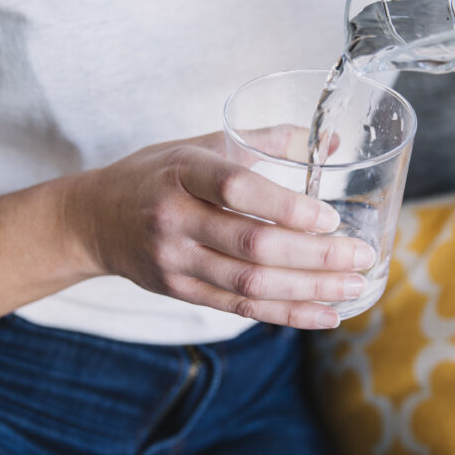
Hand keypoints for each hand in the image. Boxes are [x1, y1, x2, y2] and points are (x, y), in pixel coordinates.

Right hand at [67, 131, 373, 329]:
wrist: (93, 219)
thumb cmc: (157, 174)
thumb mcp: (201, 144)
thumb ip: (265, 140)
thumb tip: (331, 143)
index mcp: (183, 171)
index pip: (237, 189)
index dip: (287, 207)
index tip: (331, 216)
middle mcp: (175, 218)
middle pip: (252, 244)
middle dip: (314, 256)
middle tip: (361, 256)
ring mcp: (175, 260)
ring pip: (250, 283)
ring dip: (308, 289)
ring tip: (353, 286)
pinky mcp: (180, 290)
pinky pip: (240, 309)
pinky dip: (286, 314)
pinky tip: (324, 314)